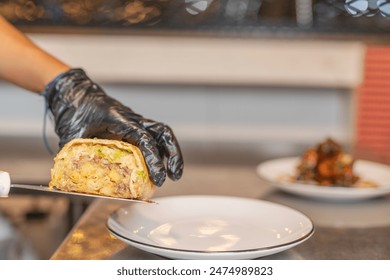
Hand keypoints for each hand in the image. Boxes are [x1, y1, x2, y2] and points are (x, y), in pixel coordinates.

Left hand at [42, 68, 182, 186]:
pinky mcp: (134, 126)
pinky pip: (153, 137)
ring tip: (175, 173)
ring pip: (162, 134)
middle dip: (173, 155)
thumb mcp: (72, 134)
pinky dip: (160, 151)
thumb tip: (78, 179)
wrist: (75, 94)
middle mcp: (133, 120)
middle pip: (163, 133)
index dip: (153, 159)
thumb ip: (76, 155)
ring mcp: (135, 122)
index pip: (144, 139)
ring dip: (172, 153)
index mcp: (120, 120)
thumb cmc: (74, 111)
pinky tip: (159, 166)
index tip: (158, 177)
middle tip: (174, 176)